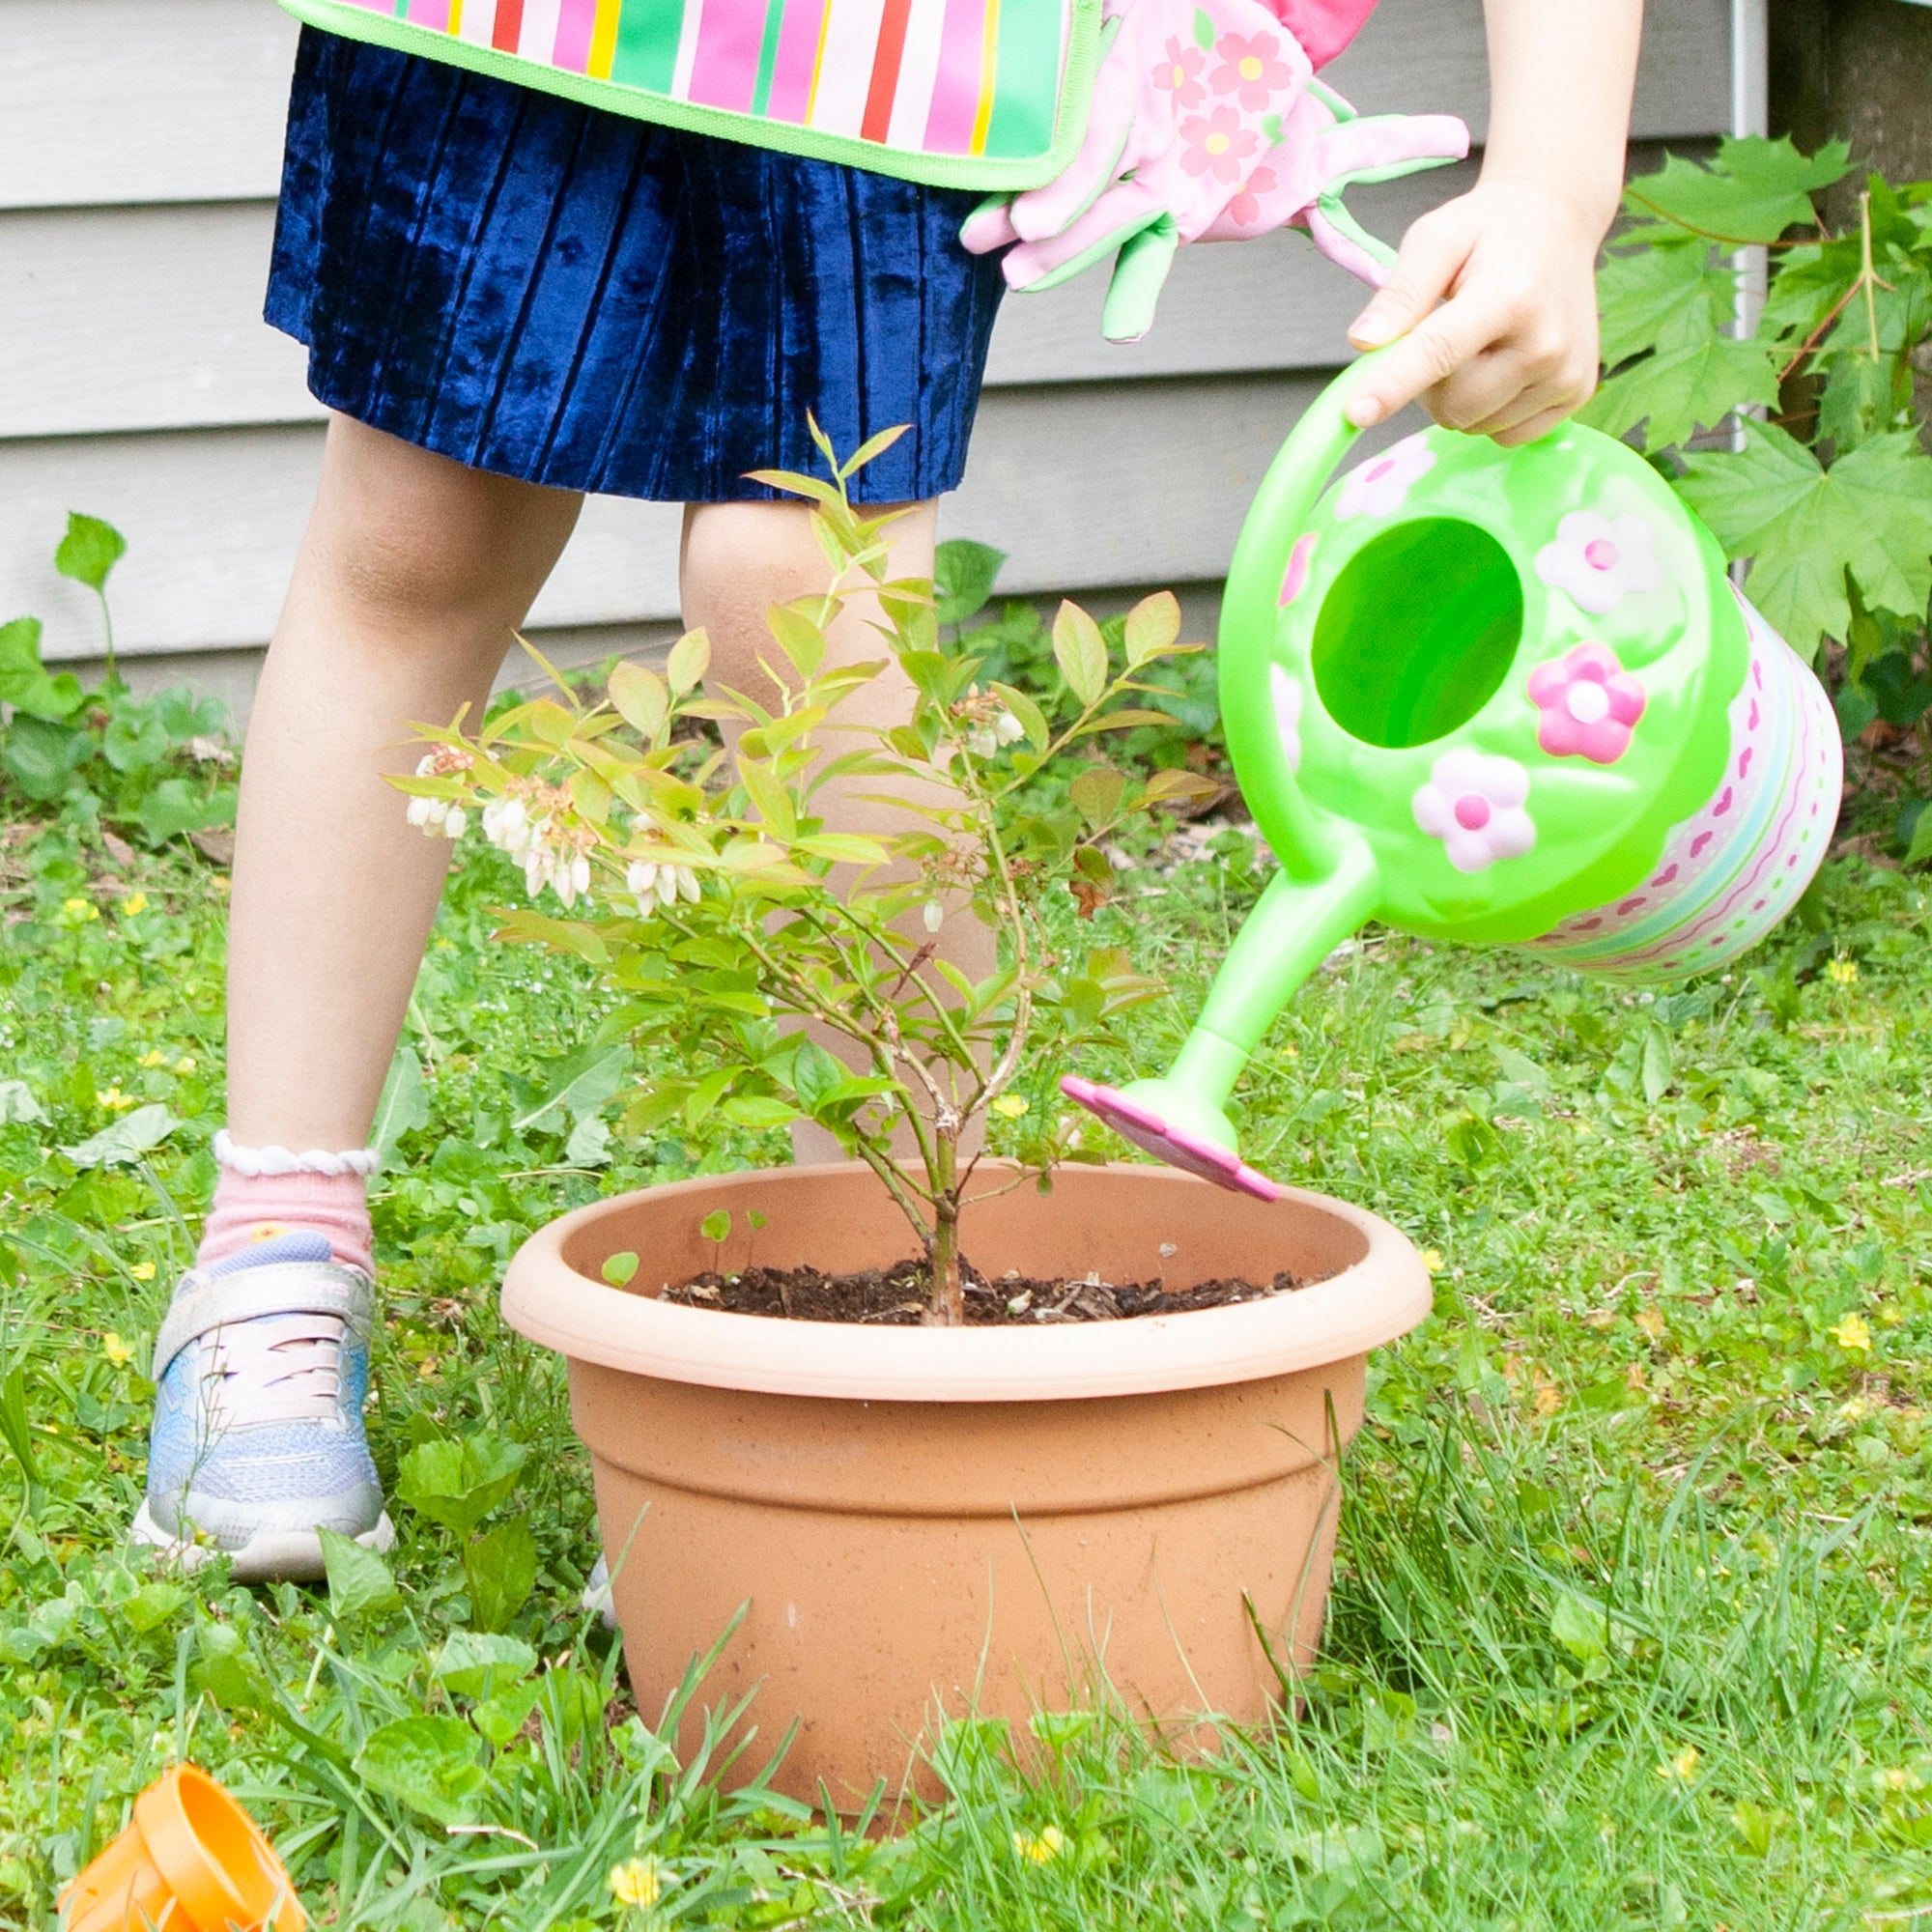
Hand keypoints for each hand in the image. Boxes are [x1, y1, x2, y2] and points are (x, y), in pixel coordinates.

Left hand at [1341, 176, 1606, 446]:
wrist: (1559, 223)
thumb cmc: (1490, 230)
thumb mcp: (1436, 238)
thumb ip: (1401, 292)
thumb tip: (1363, 343)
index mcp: (1509, 296)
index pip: (1438, 353)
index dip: (1392, 385)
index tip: (1354, 414)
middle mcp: (1546, 342)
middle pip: (1453, 405)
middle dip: (1426, 386)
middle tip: (1438, 338)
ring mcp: (1567, 373)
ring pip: (1475, 424)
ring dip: (1458, 398)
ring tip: (1475, 346)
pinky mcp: (1577, 394)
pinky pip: (1506, 435)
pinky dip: (1488, 411)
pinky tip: (1500, 367)